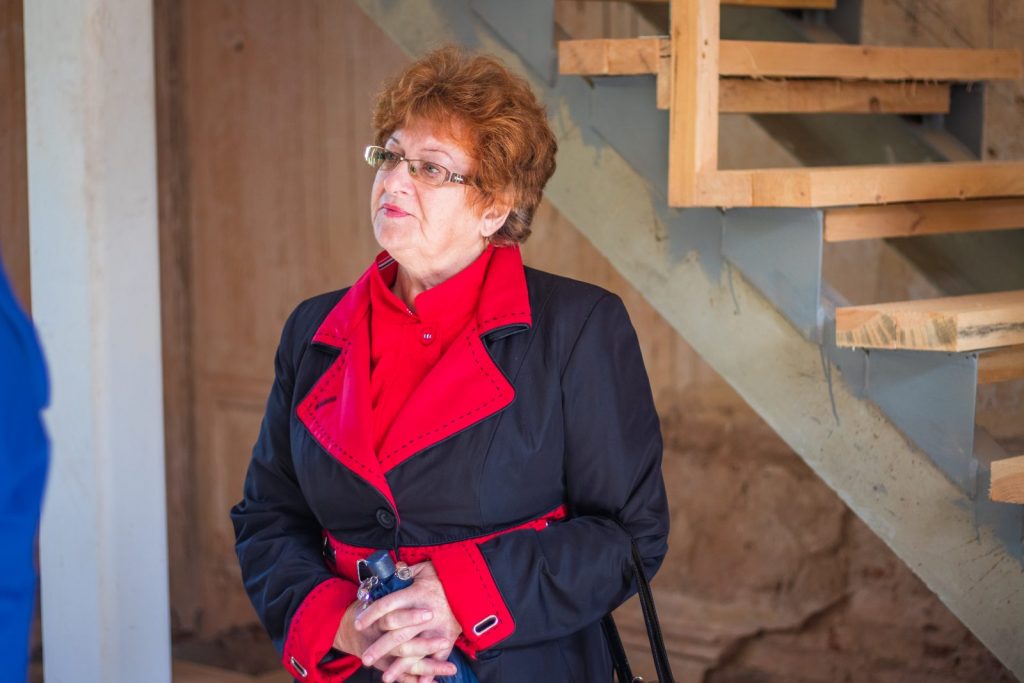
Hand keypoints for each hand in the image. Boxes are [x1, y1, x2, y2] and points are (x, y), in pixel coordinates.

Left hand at [356, 561, 463, 682]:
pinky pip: (437, 657)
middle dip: (380, 647)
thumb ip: (406, 571)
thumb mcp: (425, 568)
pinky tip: (417, 681)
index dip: (370, 614)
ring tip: (385, 677)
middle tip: (365, 658)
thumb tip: (390, 570)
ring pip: (415, 650)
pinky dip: (429, 671)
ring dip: (399, 666)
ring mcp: (437, 629)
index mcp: (416, 594)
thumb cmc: (445, 576)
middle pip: (397, 634)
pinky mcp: (448, 638)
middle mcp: (424, 614)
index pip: (387, 605)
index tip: (358, 623)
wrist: (473, 586)